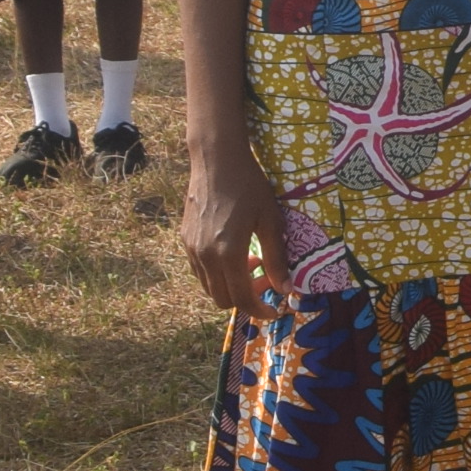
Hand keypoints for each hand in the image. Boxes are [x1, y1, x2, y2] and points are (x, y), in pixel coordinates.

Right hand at [179, 142, 288, 312]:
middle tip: (267, 279)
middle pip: (223, 299)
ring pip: (209, 287)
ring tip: (253, 261)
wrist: (216, 160)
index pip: (242, 299)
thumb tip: (285, 289)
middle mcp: (204, 256)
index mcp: (228, 254)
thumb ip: (277, 258)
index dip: (259, 310)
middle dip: (247, 297)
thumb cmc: (249, 186)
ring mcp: (191, 248)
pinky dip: (218, 273)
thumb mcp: (270, 220)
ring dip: (231, 285)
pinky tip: (234, 252)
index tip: (275, 309)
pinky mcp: (185, 239)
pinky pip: (200, 270)